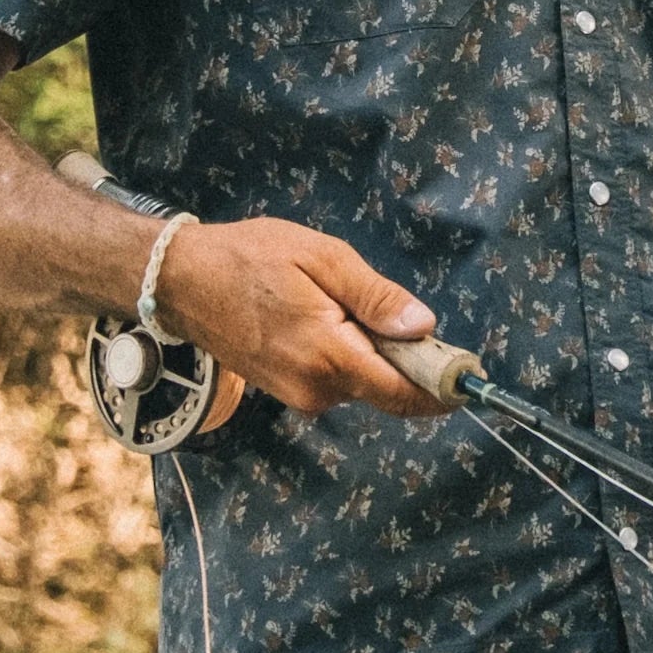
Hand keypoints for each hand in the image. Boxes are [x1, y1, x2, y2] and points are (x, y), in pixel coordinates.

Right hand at [153, 216, 447, 418]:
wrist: (181, 280)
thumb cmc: (249, 258)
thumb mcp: (320, 257)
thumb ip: (374, 296)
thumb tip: (424, 326)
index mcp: (329, 355)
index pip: (404, 392)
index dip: (444, 386)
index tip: (471, 374)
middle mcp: (316, 389)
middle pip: (388, 386)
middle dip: (403, 354)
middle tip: (389, 305)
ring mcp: (300, 395)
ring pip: (362, 380)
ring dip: (369, 349)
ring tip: (335, 299)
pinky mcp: (288, 391)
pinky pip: (337, 377)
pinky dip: (345, 352)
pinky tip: (321, 315)